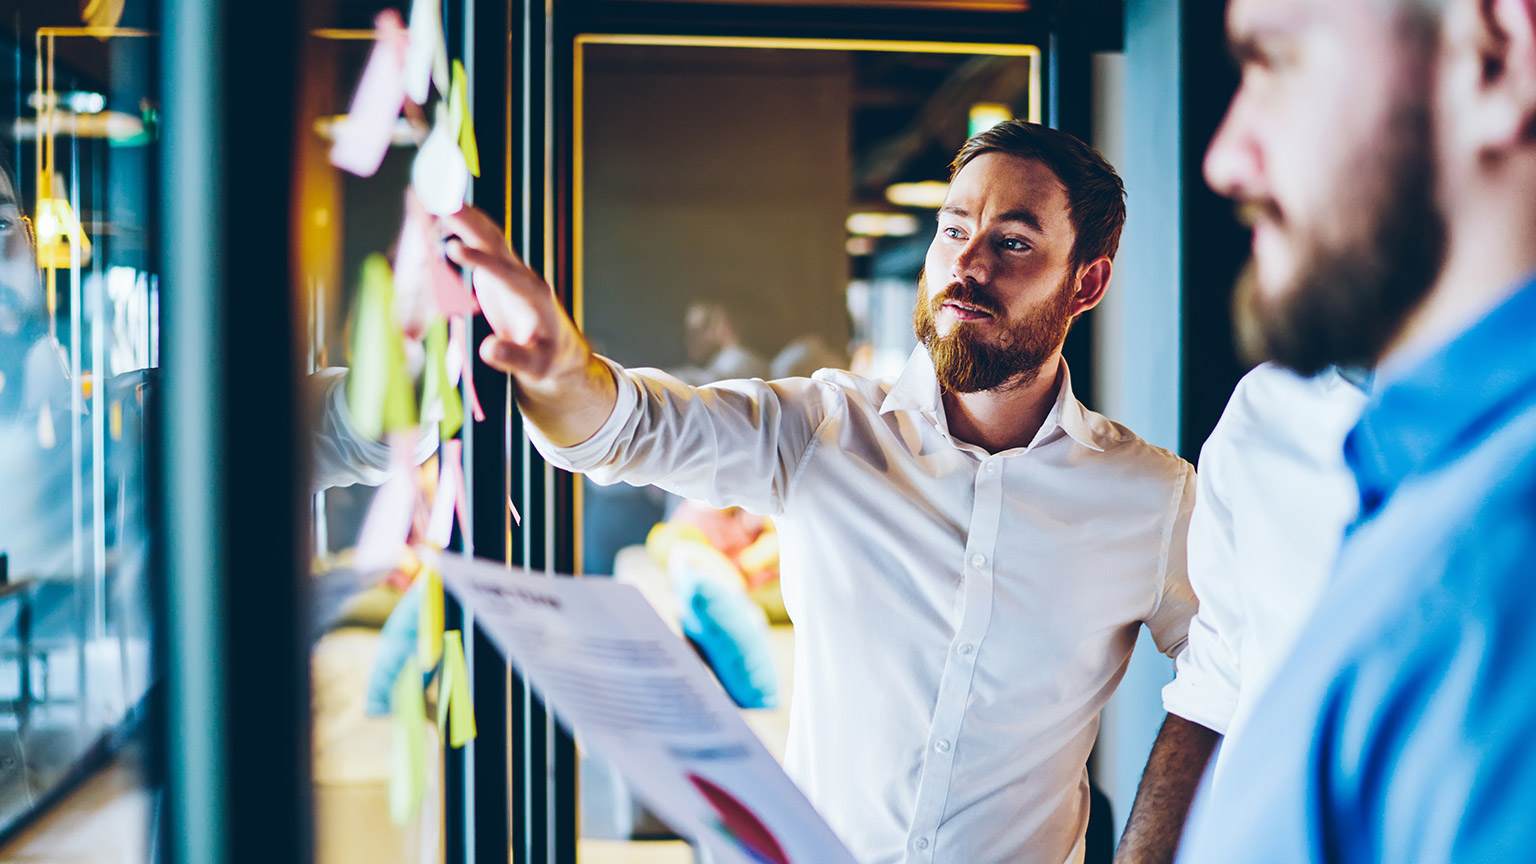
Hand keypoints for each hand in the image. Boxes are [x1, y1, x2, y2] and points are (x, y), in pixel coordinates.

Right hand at [441, 205, 581, 392]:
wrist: (560, 351)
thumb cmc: (550, 360)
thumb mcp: (538, 367)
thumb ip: (514, 358)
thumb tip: (488, 349)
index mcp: (533, 296)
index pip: (504, 274)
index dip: (479, 261)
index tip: (453, 249)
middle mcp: (522, 276)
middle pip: (493, 242)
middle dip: (467, 222)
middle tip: (439, 201)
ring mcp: (510, 271)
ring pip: (487, 237)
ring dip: (463, 216)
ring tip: (434, 195)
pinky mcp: (498, 273)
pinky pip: (480, 245)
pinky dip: (462, 227)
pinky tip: (441, 214)